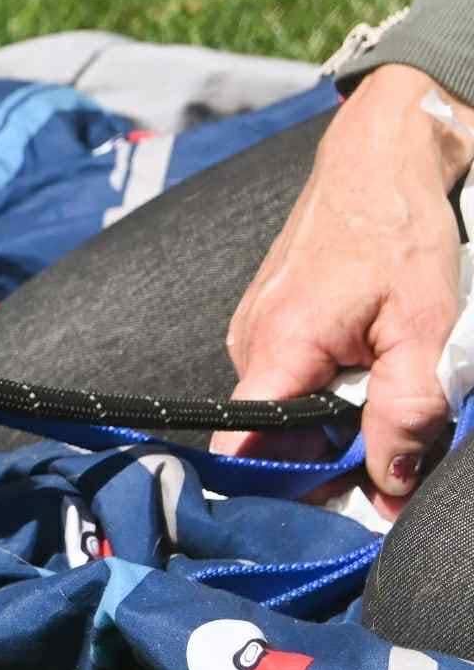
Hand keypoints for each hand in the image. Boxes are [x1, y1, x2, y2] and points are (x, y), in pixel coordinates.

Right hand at [215, 65, 472, 511]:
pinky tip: (371, 368)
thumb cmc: (398, 230)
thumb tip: (388, 485)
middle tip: (394, 452)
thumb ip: (407, 410)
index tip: (332, 511)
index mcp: (277, 349)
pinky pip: (292, 378)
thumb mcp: (427, 327)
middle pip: (275, 437)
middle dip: (332, 457)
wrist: (377, 159)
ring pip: (288, 409)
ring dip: (338, 420)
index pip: (244, 450)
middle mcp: (250, 344)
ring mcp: (255, 330)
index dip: (283, 490)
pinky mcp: (270, 320)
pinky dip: (332, 388)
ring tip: (391, 395)